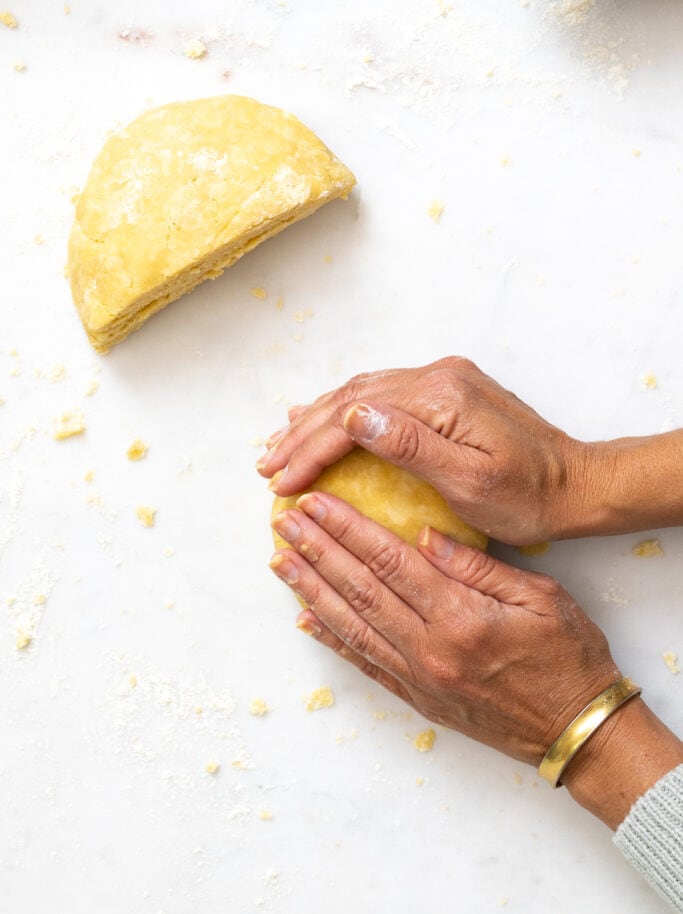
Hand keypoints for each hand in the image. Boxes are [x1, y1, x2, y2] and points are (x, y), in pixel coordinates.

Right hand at [258, 357, 585, 545]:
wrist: (574, 484)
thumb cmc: (528, 496)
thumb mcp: (471, 482)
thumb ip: (411, 446)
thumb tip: (354, 417)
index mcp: (439, 397)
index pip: (355, 418)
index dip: (311, 450)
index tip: (282, 483)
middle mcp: (437, 377)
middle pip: (351, 399)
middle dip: (303, 434)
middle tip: (266, 467)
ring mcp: (441, 381)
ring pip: (361, 393)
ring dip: (317, 420)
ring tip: (280, 444)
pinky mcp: (446, 393)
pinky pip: (381, 395)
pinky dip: (346, 412)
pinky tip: (327, 418)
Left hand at [270, 489, 620, 765]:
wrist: (576, 730)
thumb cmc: (569, 657)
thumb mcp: (541, 596)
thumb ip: (478, 565)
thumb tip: (424, 534)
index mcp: (462, 616)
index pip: (391, 562)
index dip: (349, 529)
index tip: (318, 503)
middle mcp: (430, 649)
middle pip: (361, 590)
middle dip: (317, 551)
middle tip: (285, 521)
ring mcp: (419, 678)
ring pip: (352, 626)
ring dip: (311, 590)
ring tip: (280, 561)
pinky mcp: (417, 699)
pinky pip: (366, 665)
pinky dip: (332, 640)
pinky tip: (306, 618)